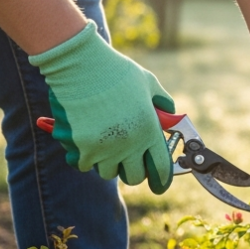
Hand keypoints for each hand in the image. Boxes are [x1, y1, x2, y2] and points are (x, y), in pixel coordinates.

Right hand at [30, 22, 174, 193]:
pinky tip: (84, 141)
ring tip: (104, 143)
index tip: (158, 185)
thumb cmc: (115, 71)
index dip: (161, 180)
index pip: (161, 169)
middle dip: (131, 169)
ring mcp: (104, 149)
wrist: (80, 63)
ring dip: (106, 162)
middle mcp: (129, 144)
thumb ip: (162, 103)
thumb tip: (169, 118)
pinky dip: (83, 157)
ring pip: (107, 172)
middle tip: (126, 158)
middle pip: (133, 177)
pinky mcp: (80, 147)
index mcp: (149, 131)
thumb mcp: (148, 83)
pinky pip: (82, 164)